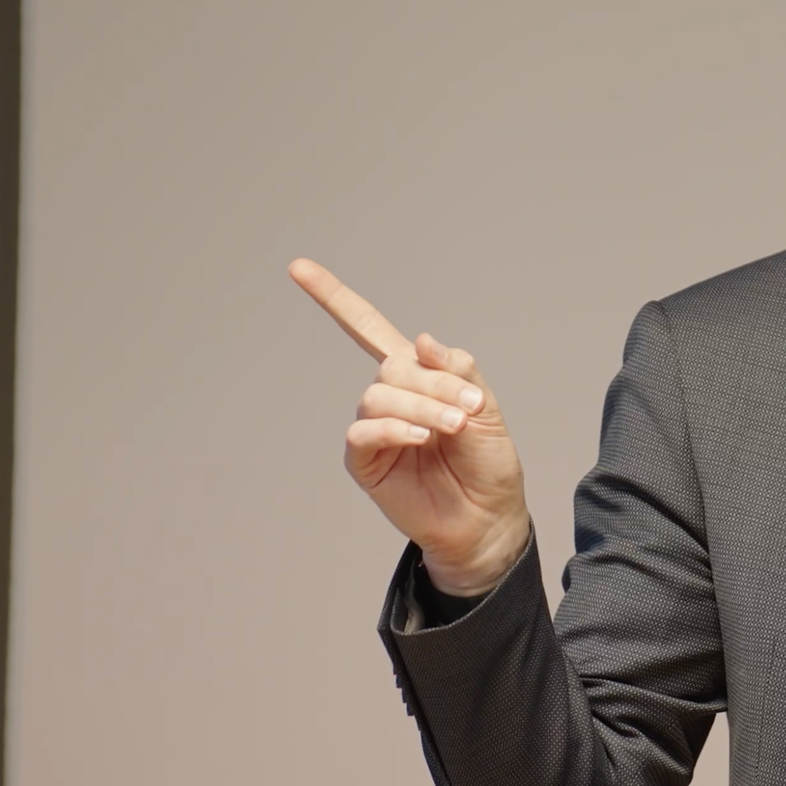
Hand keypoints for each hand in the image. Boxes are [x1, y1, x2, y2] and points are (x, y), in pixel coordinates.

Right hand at [289, 258, 529, 595]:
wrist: (488, 518)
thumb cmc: (488, 465)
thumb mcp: (486, 409)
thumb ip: (458, 371)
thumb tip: (424, 340)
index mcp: (418, 375)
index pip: (369, 328)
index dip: (334, 298)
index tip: (297, 268)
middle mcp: (391, 396)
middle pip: (393, 364)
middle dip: (433, 382)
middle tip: (467, 409)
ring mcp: (375, 427)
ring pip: (380, 394)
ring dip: (421, 406)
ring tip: (452, 427)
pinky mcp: (365, 460)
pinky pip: (364, 431)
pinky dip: (394, 428)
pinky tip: (420, 438)